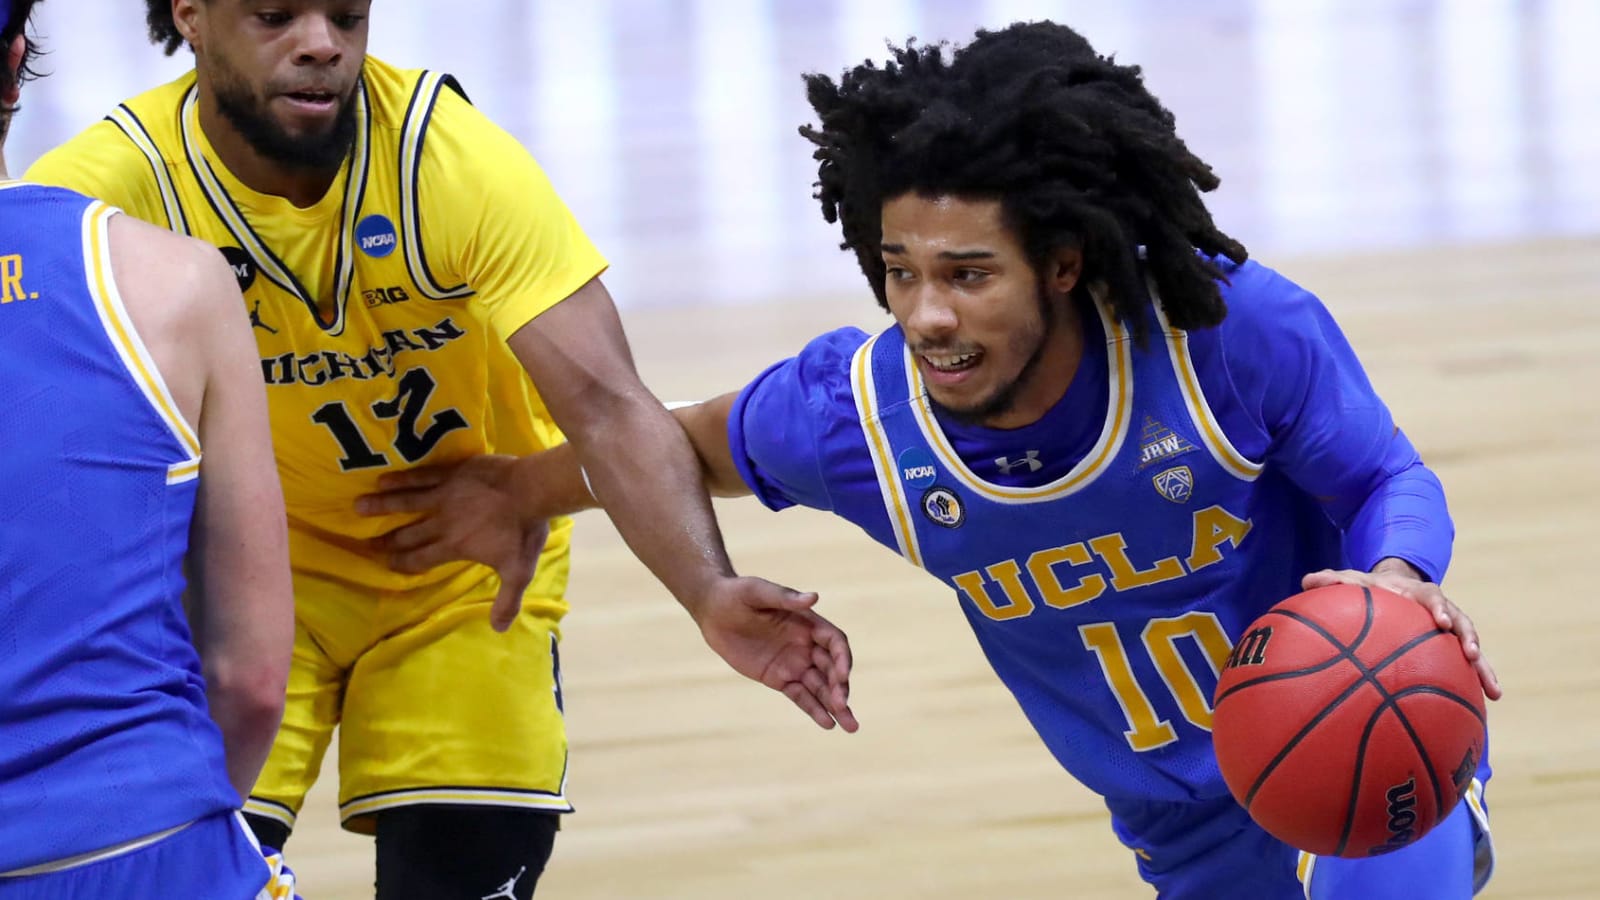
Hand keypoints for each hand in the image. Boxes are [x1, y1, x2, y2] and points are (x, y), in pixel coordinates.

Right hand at [357, 455, 548, 632]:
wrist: (532, 491)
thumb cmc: (524, 531)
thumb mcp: (519, 571)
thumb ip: (507, 600)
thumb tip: (499, 630)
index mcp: (455, 546)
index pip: (422, 558)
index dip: (404, 563)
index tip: (387, 564)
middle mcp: (443, 523)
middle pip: (409, 533)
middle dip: (388, 540)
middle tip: (367, 542)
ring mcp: (445, 496)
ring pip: (406, 502)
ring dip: (382, 506)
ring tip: (359, 506)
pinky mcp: (452, 473)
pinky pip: (421, 476)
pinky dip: (402, 479)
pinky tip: (383, 480)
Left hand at [693, 577, 857, 731]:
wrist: (713, 611)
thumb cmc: (737, 594)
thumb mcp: (758, 591)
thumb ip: (785, 597)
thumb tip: (813, 597)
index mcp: (808, 622)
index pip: (835, 643)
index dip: (842, 659)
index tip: (841, 676)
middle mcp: (806, 645)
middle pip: (832, 669)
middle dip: (840, 688)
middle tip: (842, 706)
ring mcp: (794, 664)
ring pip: (821, 688)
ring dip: (836, 706)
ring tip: (851, 727)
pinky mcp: (779, 679)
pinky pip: (800, 697)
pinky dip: (814, 710)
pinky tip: (827, 724)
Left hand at [1302, 560, 1501, 700]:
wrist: (1393, 588)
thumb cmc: (1371, 589)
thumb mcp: (1351, 581)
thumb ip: (1331, 581)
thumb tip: (1307, 581)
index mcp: (1418, 593)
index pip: (1432, 597)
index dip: (1438, 608)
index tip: (1440, 621)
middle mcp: (1440, 610)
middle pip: (1461, 622)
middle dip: (1469, 637)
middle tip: (1473, 655)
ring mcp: (1448, 631)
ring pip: (1472, 647)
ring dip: (1483, 667)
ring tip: (1492, 690)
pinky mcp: (1450, 649)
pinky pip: (1467, 667)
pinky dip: (1478, 682)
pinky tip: (1487, 703)